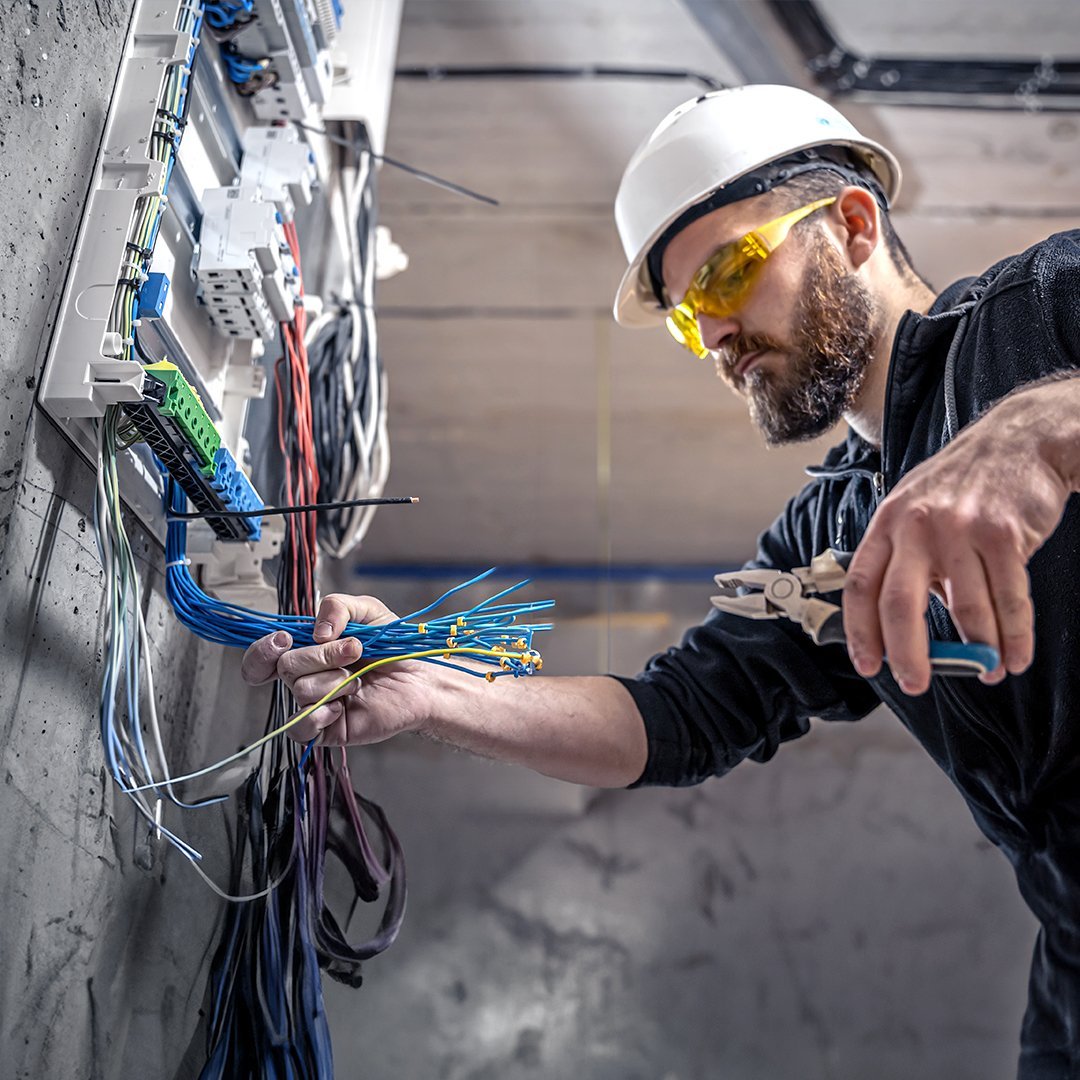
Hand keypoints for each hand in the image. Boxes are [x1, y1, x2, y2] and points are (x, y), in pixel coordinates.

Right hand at [240, 594, 433, 745]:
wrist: (421, 679)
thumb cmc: (395, 648)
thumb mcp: (368, 611)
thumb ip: (338, 606)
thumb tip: (315, 632)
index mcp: (309, 649)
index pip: (264, 654)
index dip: (263, 649)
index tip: (285, 639)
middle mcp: (307, 676)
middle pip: (285, 665)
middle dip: (323, 655)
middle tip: (355, 650)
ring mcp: (314, 703)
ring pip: (300, 690)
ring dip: (336, 680)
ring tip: (359, 680)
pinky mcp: (324, 729)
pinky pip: (300, 726)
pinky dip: (320, 713)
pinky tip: (342, 707)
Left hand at [843, 387, 1072, 694]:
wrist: (1019, 438)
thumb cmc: (963, 484)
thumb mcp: (918, 513)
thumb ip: (910, 565)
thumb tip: (914, 629)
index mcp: (887, 524)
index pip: (860, 585)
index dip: (859, 630)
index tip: (867, 664)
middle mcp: (916, 526)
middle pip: (900, 604)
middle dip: (907, 654)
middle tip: (915, 683)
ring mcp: (959, 529)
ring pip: (965, 609)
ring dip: (978, 651)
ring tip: (987, 671)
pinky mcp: (1003, 534)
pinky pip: (1008, 599)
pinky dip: (1014, 636)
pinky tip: (1015, 656)